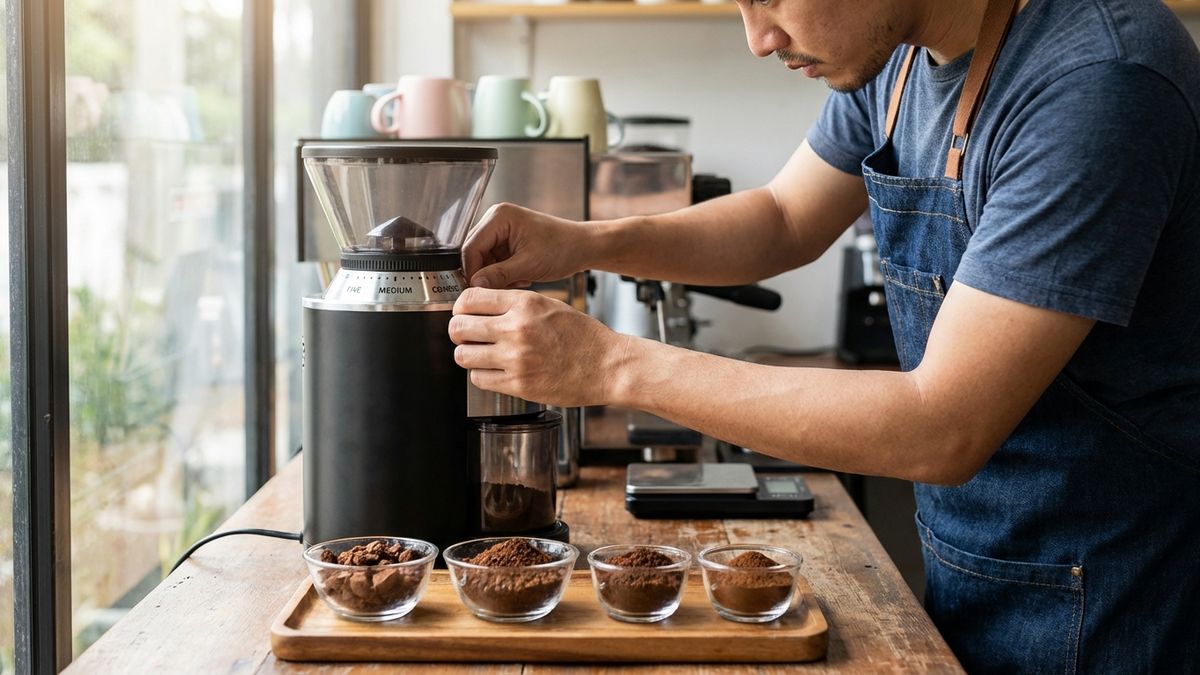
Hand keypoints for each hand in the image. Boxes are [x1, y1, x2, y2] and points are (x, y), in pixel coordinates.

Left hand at [449, 288, 628, 406]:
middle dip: (458, 331)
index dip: (460, 306)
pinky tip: (493, 371)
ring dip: (467, 355)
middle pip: (459, 327)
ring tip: (479, 354)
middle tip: (465, 335)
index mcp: (524, 304)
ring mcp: (516, 358)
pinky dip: (481, 375)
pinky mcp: (519, 384)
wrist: (608, 366)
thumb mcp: (550, 306)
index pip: (470, 298)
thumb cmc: (584, 337)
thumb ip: (516, 305)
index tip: (463, 313)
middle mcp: (517, 329)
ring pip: (463, 356)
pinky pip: (479, 379)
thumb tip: (482, 307)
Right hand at [462, 202, 591, 288]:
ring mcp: (501, 230)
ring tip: (519, 280)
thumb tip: (474, 286)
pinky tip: (521, 277)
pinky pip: (494, 263)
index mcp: (499, 217)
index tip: (477, 291)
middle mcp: (497, 220)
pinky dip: (504, 275)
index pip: (471, 247)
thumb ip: (498, 275)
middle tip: (501, 289)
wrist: (583, 247)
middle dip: (487, 275)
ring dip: (497, 276)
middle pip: (475, 254)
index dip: (472, 272)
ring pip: (484, 261)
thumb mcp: (528, 265)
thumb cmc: (562, 248)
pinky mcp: (507, 242)